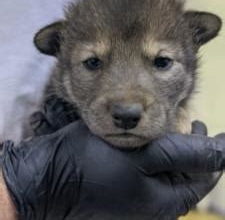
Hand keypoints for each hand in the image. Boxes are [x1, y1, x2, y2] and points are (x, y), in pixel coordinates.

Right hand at [2, 119, 224, 219]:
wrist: (49, 177)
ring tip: (174, 129)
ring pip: (168, 173)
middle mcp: (155, 207)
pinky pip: (150, 174)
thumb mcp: (145, 156)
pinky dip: (156, 155)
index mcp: (165, 203)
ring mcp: (138, 201)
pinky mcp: (124, 192)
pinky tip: (150, 140)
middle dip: (194, 149)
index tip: (218, 129)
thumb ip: (187, 154)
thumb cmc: (94, 164)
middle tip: (194, 123)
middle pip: (187, 175)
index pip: (205, 175)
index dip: (215, 150)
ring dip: (175, 150)